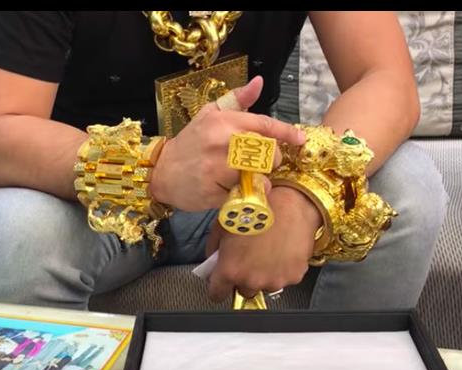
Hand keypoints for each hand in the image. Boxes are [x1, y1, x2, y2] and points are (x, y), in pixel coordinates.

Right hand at [150, 76, 305, 211]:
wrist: (161, 171)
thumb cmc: (190, 143)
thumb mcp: (209, 115)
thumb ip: (236, 100)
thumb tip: (259, 82)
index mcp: (223, 121)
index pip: (264, 125)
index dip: (286, 133)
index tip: (300, 139)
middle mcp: (221, 141)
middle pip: (268, 152)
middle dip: (271, 160)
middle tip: (260, 164)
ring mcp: (217, 167)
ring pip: (258, 175)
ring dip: (259, 179)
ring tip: (246, 177)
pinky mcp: (213, 190)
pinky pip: (243, 194)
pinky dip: (244, 194)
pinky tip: (232, 189)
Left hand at [205, 186, 322, 301]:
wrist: (290, 204)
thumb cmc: (257, 210)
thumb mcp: (223, 225)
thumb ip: (213, 249)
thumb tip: (213, 261)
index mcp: (230, 269)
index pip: (217, 294)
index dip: (218, 287)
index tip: (222, 283)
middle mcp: (252, 280)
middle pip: (243, 290)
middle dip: (243, 278)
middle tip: (248, 258)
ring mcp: (274, 281)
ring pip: (264, 286)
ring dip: (263, 274)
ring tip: (267, 251)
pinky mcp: (293, 277)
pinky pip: (283, 279)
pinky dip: (281, 269)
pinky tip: (280, 251)